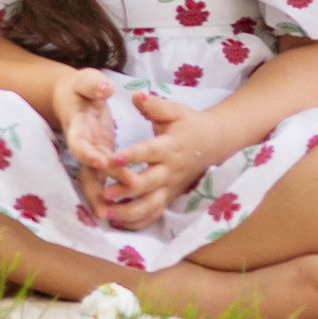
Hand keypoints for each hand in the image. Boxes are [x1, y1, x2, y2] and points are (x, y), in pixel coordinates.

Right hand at [51, 66, 119, 210]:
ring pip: (93, 180)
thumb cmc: (80, 88)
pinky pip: (102, 179)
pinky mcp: (100, 157)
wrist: (72, 96)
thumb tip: (105, 88)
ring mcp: (90, 154)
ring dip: (100, 198)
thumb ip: (94, 85)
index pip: (80, 144)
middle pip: (87, 170)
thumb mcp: (85, 80)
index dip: (88, 154)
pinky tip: (118, 210)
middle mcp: (83, 146)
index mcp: (77, 127)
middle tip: (111, 202)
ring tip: (111, 217)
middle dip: (98, 186)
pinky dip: (108, 193)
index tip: (101, 161)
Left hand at [94, 88, 215, 230]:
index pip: (148, 152)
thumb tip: (134, 95)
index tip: (111, 158)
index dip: (131, 156)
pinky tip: (118, 223)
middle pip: (147, 184)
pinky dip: (137, 223)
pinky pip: (154, 215)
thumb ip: (154, 105)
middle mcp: (169, 171)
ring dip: (128, 212)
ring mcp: (170, 188)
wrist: (213, 142)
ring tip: (107, 214)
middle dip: (125, 190)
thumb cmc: (189, 124)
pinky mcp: (169, 198)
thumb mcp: (175, 110)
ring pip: (150, 206)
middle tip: (104, 192)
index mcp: (169, 147)